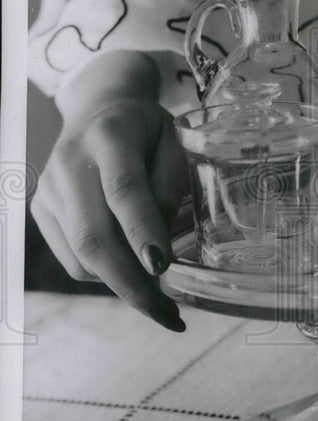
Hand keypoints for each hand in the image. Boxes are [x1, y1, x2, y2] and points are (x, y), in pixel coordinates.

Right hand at [31, 53, 188, 330]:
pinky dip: (104, 275)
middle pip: (93, 236)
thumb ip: (169, 189)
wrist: (99, 106)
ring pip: (81, 257)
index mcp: (111, 136)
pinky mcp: (40, 210)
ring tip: (159, 300)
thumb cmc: (147, 130)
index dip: (142, 231)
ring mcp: (48, 189)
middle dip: (132, 284)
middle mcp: (70, 164)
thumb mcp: (174, 143)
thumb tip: (159, 252)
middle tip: (168, 315)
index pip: (124, 189)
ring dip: (122, 286)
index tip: (163, 268)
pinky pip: (72, 259)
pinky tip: (130, 271)